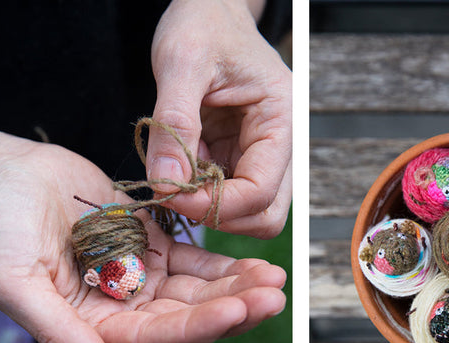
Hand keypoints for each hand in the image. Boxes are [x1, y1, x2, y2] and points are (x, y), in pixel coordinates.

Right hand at [0, 122, 286, 342]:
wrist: (11, 175)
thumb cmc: (4, 226)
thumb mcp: (17, 281)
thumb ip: (58, 333)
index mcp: (94, 328)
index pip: (157, 336)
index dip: (199, 327)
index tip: (238, 311)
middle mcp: (124, 309)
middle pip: (189, 318)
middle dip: (234, 308)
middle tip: (273, 296)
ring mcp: (142, 279)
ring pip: (200, 292)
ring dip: (238, 288)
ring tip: (275, 279)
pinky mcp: (155, 249)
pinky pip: (197, 263)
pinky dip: (227, 266)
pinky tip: (259, 265)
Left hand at [147, 0, 290, 238]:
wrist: (209, 9)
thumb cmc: (202, 24)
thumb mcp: (181, 62)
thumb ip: (173, 122)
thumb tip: (165, 183)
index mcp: (283, 119)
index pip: (261, 192)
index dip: (215, 205)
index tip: (169, 194)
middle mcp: (282, 144)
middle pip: (266, 215)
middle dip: (218, 215)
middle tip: (173, 195)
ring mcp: (263, 154)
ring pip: (248, 212)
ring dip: (208, 206)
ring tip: (175, 173)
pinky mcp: (241, 156)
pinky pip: (226, 193)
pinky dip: (199, 191)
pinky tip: (178, 164)